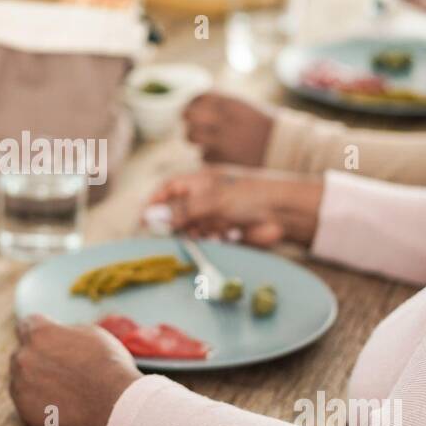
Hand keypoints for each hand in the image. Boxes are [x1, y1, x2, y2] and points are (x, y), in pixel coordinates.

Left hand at [9, 314, 142, 425]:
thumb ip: (64, 332)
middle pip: (23, 351)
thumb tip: (58, 335)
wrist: (115, 405)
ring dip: (34, 379)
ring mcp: (21, 385)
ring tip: (62, 387)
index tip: (47, 338)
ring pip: (21, 377)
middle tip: (60, 367)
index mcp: (39, 334)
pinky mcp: (24, 410)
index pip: (27, 324)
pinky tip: (59, 403)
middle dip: (37, 356)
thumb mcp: (91, 333)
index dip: (40, 330)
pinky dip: (38, 401)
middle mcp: (23, 357)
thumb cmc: (108, 366)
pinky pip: (25, 400)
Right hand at [147, 166, 323, 247]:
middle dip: (177, 226)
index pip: (165, 191)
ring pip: (189, 231)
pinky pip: (205, 242)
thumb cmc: (246, 197)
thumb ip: (181, 211)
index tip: (144, 221)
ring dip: (199, 235)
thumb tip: (152, 218)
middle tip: (183, 232)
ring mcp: (210, 217)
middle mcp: (199, 199)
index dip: (154, 205)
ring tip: (216, 231)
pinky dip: (213, 241)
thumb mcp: (211, 201)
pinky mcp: (221, 234)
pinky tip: (227, 236)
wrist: (280, 214)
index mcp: (195, 183)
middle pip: (174, 215)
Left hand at [183, 92, 273, 165]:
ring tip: (206, 141)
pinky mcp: (221, 160)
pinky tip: (221, 154)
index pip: (198, 97)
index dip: (193, 102)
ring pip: (190, 136)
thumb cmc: (264, 126)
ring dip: (195, 138)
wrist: (285, 148)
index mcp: (230, 103)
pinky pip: (203, 156)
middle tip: (195, 124)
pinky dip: (209, 156)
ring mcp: (220, 140)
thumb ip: (221, 106)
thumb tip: (194, 105)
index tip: (195, 108)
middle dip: (188, 120)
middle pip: (188, 115)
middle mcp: (222, 120)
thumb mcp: (244, 107)